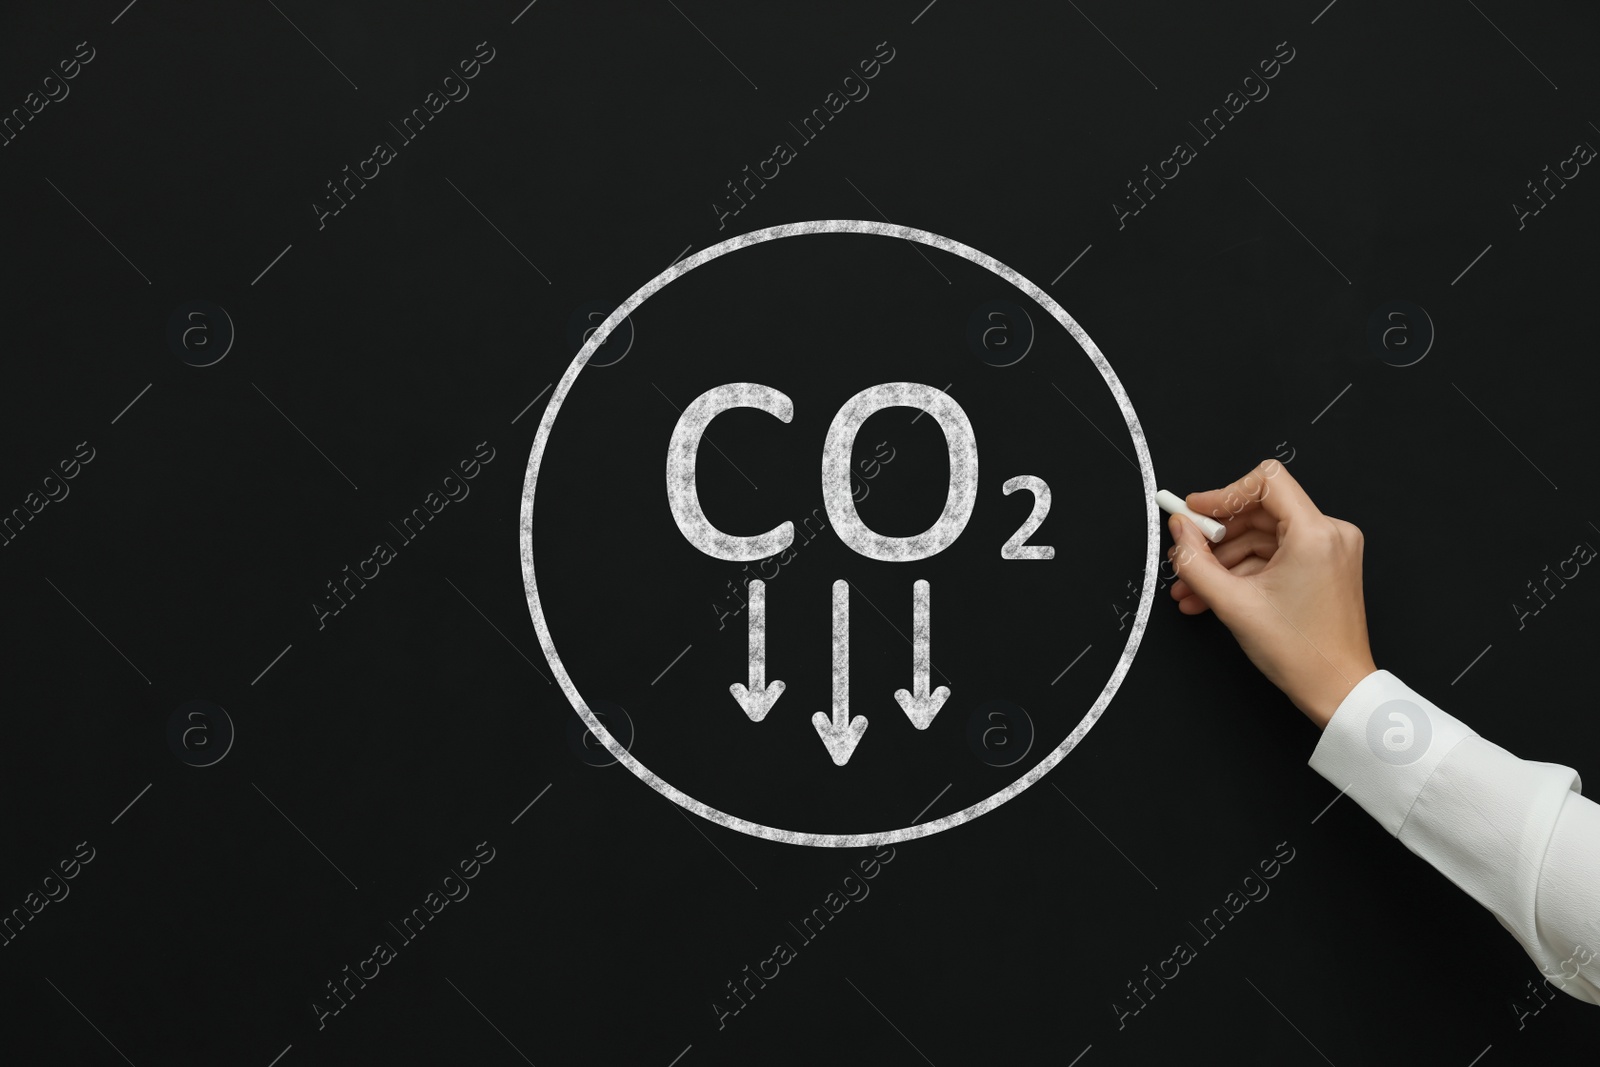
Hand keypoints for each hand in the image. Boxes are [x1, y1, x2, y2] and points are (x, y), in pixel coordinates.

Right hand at [1166, 459, 1376, 728]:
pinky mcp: (1324, 567)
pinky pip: (1275, 555)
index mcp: (1315, 534)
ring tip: (1191, 588)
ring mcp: (1329, 551)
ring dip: (1224, 561)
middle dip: (1217, 537)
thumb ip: (1195, 562)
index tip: (1195, 512)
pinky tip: (1213, 594)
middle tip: (1186, 554)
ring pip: (1262, 537)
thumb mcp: (1233, 604)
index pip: (1266, 482)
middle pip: (1259, 512)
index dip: (1223, 493)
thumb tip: (1179, 530)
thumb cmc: (1301, 653)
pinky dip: (1244, 571)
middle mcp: (1330, 534)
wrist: (1336, 690)